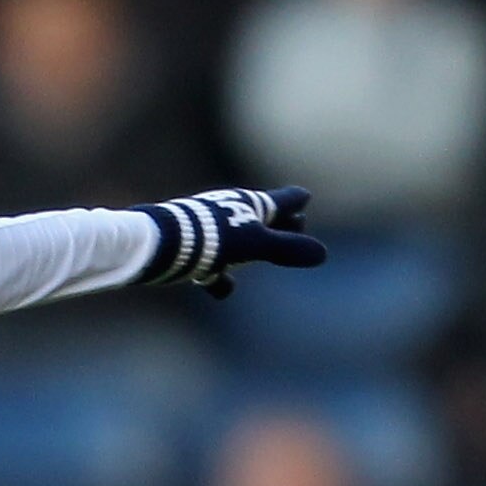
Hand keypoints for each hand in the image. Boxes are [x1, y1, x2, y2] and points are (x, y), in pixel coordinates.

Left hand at [135, 185, 326, 296]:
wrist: (164, 243)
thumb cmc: (215, 238)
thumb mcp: (257, 245)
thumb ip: (288, 249)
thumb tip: (322, 255)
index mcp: (251, 204)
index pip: (283, 201)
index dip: (295, 202)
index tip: (304, 198)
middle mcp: (231, 211)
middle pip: (262, 216)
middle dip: (278, 221)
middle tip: (295, 222)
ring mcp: (211, 230)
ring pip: (238, 238)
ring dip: (249, 246)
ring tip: (258, 254)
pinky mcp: (192, 250)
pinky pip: (213, 264)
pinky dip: (220, 275)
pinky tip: (223, 288)